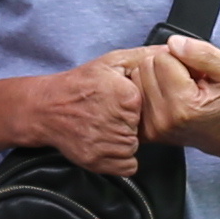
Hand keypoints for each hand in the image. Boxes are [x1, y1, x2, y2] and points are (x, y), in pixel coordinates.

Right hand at [4, 59, 144, 172]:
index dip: (134, 106)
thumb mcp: (113, 61)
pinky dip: (118, 159)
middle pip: (141, 129)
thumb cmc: (82, 83)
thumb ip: (145, 57)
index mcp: (128, 98)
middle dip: (128, 123)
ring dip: (122, 141)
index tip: (117, 100)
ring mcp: (108, 145)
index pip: (150, 108)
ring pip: (134, 148)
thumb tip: (172, 51)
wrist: (48, 107)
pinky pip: (127, 166)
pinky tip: (102, 142)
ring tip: (102, 126)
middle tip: (106, 113)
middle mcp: (120, 123)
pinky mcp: (99, 162)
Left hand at [138, 34, 219, 160]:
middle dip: (166, 65)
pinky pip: (134, 94)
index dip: (182, 58)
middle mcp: (164, 119)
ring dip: (155, 77)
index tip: (196, 72)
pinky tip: (166, 96)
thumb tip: (174, 43)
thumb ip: (204, 53)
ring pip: (136, 77)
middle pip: (146, 66)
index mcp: (185, 106)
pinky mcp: (145, 130)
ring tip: (179, 88)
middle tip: (187, 79)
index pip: (163, 57)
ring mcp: (152, 127)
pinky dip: (147, 89)